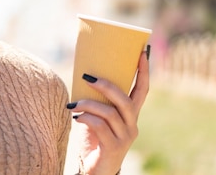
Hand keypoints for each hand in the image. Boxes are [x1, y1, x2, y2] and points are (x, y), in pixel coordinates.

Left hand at [68, 49, 149, 174]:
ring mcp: (125, 137)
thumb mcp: (96, 116)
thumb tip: (83, 75)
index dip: (143, 71)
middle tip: (86, 77)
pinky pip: (100, 127)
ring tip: (72, 104)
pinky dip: (86, 119)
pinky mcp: (114, 147)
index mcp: (130, 114)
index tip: (141, 52)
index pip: (142, 90)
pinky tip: (76, 118)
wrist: (95, 170)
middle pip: (125, 100)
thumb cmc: (93, 139)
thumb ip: (95, 100)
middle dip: (106, 85)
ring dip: (88, 104)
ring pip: (110, 113)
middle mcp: (132, 124)